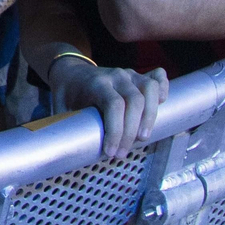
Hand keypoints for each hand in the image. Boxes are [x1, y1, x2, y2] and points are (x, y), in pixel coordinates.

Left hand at [51, 59, 168, 158]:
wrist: (70, 71)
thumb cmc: (67, 93)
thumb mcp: (61, 107)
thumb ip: (67, 126)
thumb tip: (67, 152)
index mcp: (96, 83)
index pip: (114, 105)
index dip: (116, 130)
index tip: (110, 152)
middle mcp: (115, 76)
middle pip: (134, 101)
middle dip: (131, 131)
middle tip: (122, 152)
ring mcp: (128, 74)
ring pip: (149, 90)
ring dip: (150, 116)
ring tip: (142, 138)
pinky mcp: (137, 76)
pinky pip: (157, 78)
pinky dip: (163, 90)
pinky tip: (162, 104)